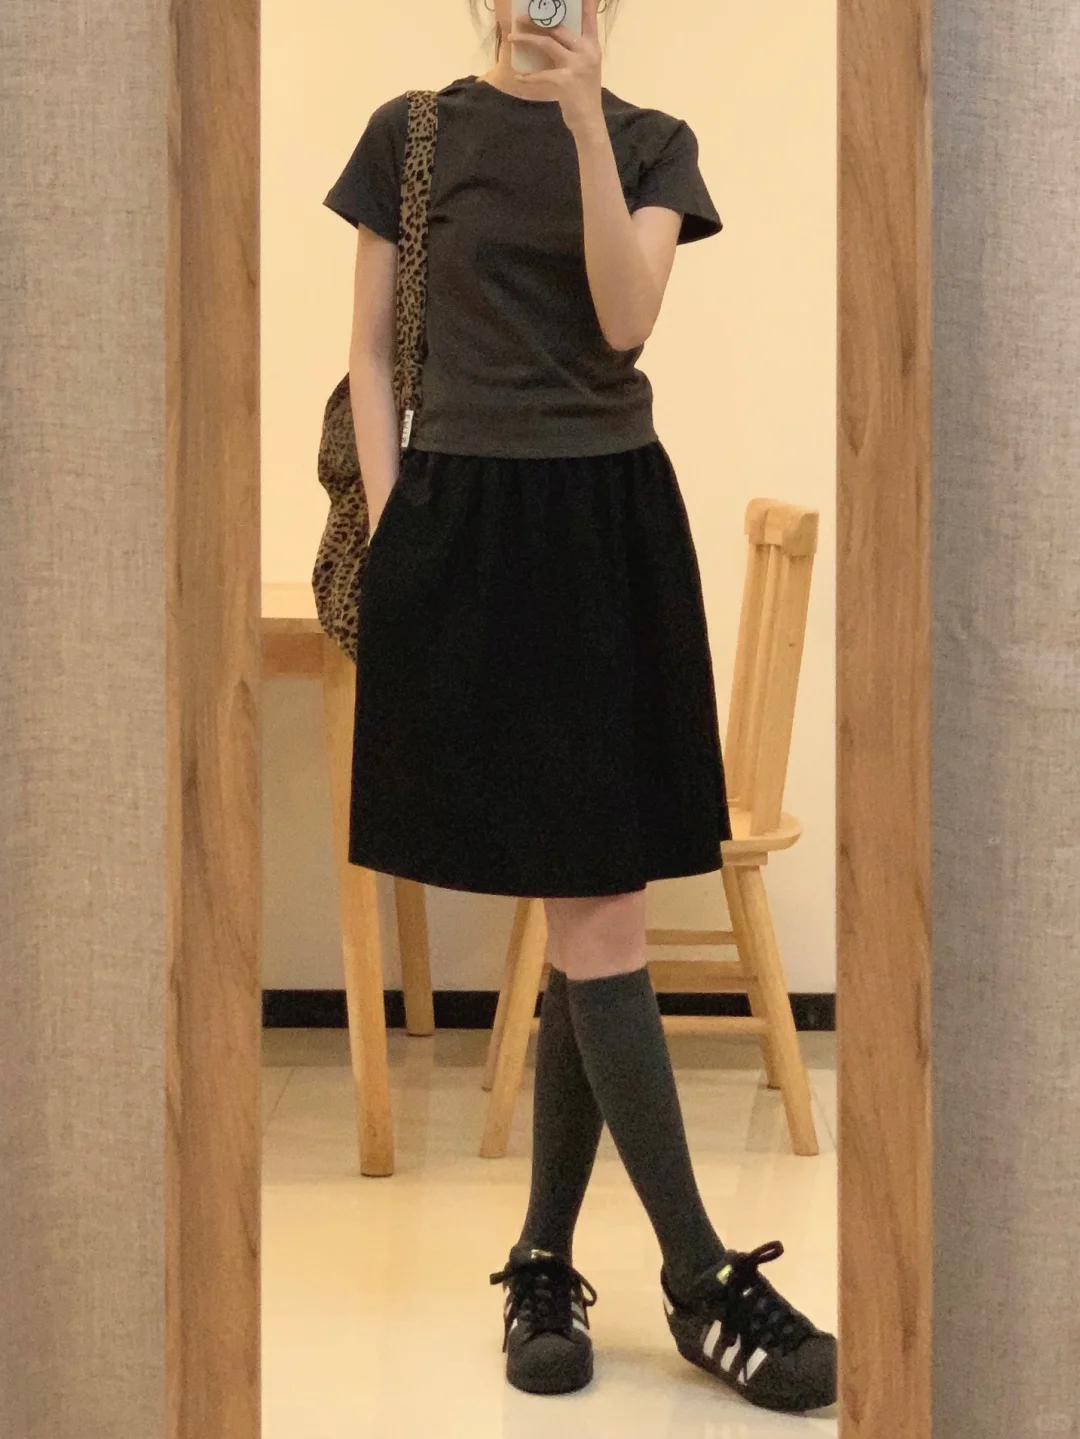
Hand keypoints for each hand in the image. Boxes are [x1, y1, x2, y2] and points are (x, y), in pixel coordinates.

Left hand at [509, 0, 604, 136]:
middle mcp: (586, 52)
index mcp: (592, 47)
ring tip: (512, 38)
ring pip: (547, 43)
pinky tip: (519, 78)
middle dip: (537, 21)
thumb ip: (576, 51)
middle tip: (520, 18)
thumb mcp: (586, 68)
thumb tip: (555, 37)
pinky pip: (541, 74)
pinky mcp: (565, 81)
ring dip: (527, 40)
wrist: (589, 120)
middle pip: (558, 28)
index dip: (585, 5)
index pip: (589, 19)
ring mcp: (576, 66)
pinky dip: (528, 77)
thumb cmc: (584, 95)